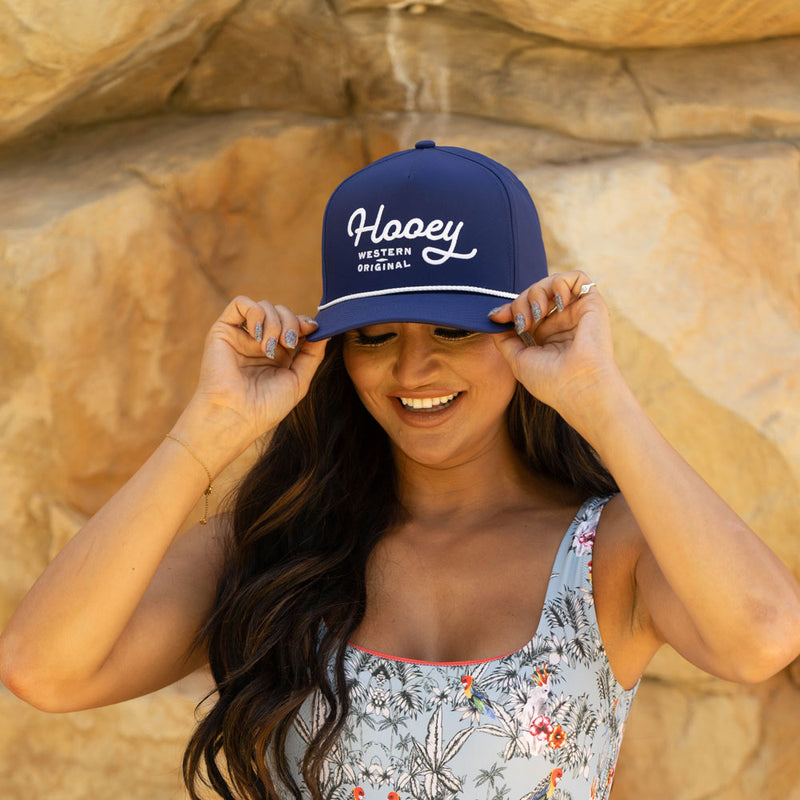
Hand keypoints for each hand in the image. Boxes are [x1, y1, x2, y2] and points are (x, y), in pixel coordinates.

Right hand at [182, 296, 327, 451]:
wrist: (236, 416)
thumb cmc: (266, 406)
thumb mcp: (299, 380)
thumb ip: (312, 354)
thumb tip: (324, 330)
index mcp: (278, 354)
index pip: (294, 325)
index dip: (304, 323)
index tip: (312, 330)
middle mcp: (259, 343)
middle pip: (282, 312)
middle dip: (291, 322)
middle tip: (288, 344)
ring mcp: (242, 336)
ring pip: (265, 306)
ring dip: (274, 322)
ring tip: (269, 347)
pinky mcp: (223, 331)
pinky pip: (240, 303)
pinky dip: (255, 311)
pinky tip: (257, 334)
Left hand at [489, 272, 624, 427]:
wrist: (578, 387)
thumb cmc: (550, 381)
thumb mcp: (517, 359)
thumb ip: (505, 339)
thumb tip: (495, 319)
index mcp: (546, 335)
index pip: (525, 309)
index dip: (509, 308)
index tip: (497, 317)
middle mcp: (561, 322)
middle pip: (534, 294)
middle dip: (520, 302)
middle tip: (523, 323)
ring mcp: (576, 312)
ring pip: (551, 283)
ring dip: (537, 292)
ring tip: (538, 314)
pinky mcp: (592, 304)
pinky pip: (577, 277)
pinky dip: (560, 283)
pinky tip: (557, 303)